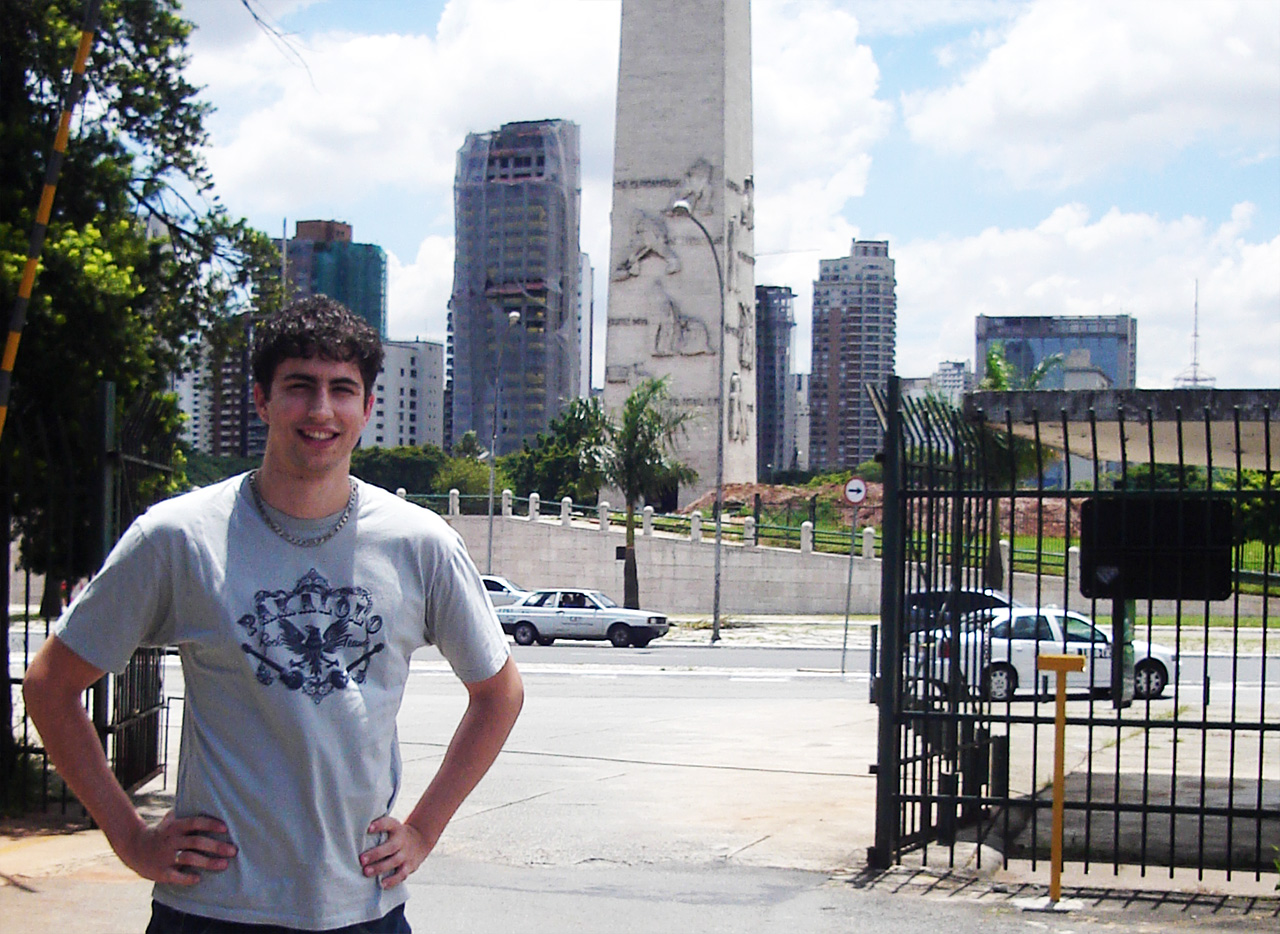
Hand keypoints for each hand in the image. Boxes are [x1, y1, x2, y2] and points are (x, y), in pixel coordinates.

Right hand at [115, 810, 236, 885]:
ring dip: (208, 862)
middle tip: (233, 850)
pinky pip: (175, 875)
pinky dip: (187, 878)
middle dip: (216, 846)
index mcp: (175, 827)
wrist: (133, 848)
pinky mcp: (161, 872)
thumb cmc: (160, 833)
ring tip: (224, 864)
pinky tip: (199, 878)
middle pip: (196, 842)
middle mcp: (172, 840)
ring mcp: (166, 856)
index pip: (195, 822)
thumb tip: (206, 799)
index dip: (210, 824)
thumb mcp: (169, 821)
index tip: (226, 828)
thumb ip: (186, 813)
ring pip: (189, 858)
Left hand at [360, 815, 434, 888]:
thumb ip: (378, 829)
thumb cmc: (395, 835)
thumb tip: (352, 832)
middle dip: (375, 854)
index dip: (379, 825)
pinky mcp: (410, 866)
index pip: (388, 824)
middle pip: (390, 846)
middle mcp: (402, 840)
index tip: (368, 828)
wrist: (419, 840)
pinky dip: (392, 880)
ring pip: (395, 861)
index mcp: (396, 828)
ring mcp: (407, 854)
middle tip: (361, 860)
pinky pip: (402, 874)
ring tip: (366, 872)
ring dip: (380, 868)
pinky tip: (382, 885)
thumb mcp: (391, 827)